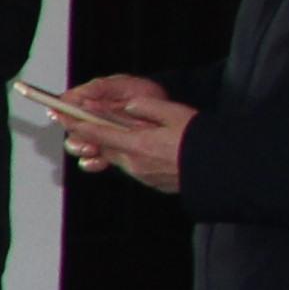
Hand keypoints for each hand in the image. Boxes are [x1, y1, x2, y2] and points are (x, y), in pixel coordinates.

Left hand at [46, 74, 190, 193]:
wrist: (224, 171)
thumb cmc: (202, 140)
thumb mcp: (176, 114)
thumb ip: (147, 107)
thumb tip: (128, 105)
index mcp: (138, 145)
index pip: (98, 134)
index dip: (78, 124)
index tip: (63, 117)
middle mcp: (135, 163)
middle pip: (104, 148)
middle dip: (95, 136)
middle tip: (89, 122)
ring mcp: (143, 176)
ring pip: (119, 158)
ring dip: (116, 146)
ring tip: (129, 134)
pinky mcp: (153, 184)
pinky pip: (134, 168)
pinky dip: (133, 156)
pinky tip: (149, 149)